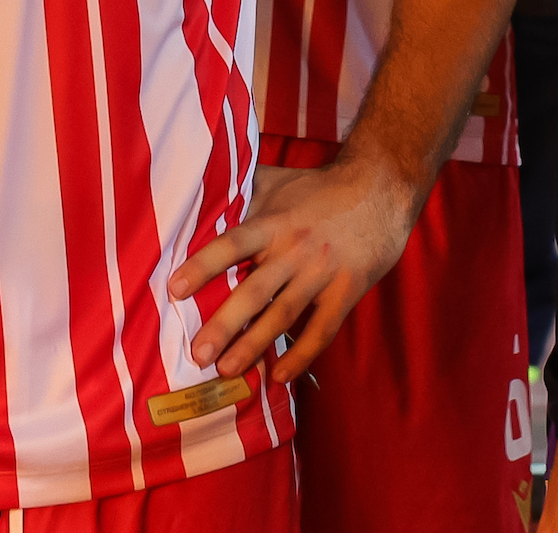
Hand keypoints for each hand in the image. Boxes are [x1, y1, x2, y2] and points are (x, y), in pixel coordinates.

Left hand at [165, 156, 416, 382]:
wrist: (382, 188)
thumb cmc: (322, 187)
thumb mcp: (279, 180)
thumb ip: (243, 188)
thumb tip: (199, 186)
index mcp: (273, 221)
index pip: (232, 243)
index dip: (204, 265)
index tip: (175, 289)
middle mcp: (294, 248)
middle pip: (255, 289)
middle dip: (225, 324)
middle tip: (198, 354)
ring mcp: (322, 272)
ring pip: (283, 314)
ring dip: (255, 345)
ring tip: (227, 370)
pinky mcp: (347, 290)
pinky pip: (322, 328)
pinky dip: (302, 354)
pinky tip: (280, 376)